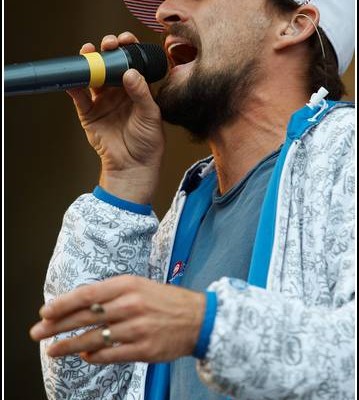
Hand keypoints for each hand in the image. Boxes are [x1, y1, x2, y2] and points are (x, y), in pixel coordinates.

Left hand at [30, 276, 204, 363]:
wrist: (197, 318)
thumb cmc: (165, 300)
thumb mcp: (140, 286)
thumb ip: (112, 294)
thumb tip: (82, 308)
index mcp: (128, 285)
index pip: (87, 294)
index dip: (63, 304)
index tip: (45, 312)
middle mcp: (130, 305)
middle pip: (85, 317)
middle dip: (57, 326)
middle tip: (37, 333)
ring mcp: (136, 329)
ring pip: (93, 338)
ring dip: (69, 345)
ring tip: (52, 349)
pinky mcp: (143, 350)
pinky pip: (110, 355)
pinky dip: (93, 356)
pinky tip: (83, 356)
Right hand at [68, 33, 165, 203]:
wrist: (134, 167)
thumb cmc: (148, 143)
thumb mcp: (151, 116)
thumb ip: (142, 93)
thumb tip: (130, 72)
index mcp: (137, 90)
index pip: (131, 64)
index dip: (128, 50)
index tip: (126, 41)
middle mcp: (119, 93)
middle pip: (110, 65)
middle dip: (108, 51)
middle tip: (108, 45)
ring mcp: (102, 102)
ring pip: (93, 76)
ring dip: (90, 62)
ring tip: (89, 53)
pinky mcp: (89, 113)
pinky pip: (79, 96)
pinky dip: (74, 85)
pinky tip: (75, 76)